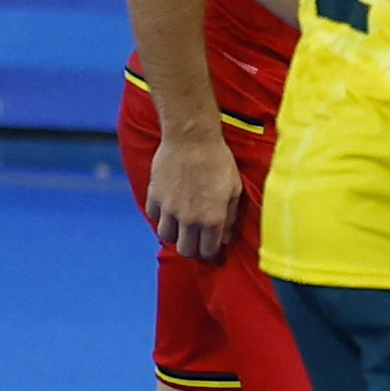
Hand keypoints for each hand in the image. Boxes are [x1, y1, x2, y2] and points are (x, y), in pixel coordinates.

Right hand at [146, 128, 242, 260]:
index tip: (211, 247)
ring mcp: (169, 208)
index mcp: (212, 218)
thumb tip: (225, 238)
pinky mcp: (154, 196)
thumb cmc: (219, 161)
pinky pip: (154, 216)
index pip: (207, 250)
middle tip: (197, 239)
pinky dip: (161, 216)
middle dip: (192, 248)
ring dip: (175, 234)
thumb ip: (230, 216)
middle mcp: (189, 218)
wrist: (192, 138)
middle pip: (185, 250)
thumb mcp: (235, 189)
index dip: (210, 252)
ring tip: (183, 224)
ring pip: (166, 236)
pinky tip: (170, 208)